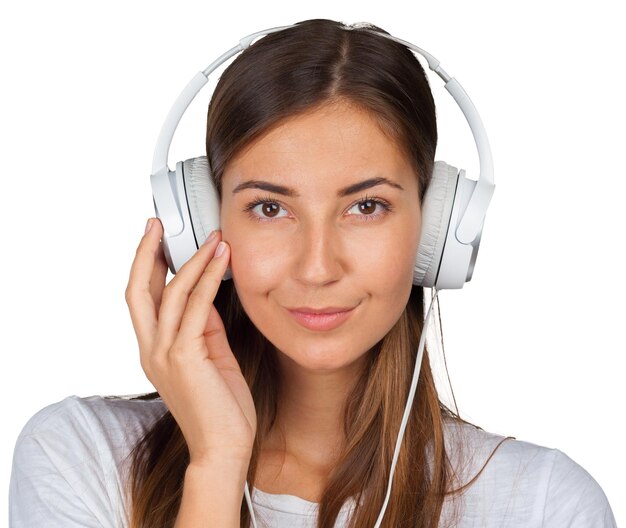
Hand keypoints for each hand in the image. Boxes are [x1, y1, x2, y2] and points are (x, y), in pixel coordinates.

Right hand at [125, 218, 255, 464]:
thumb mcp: (212, 357)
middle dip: (146, 253)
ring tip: (214, 239)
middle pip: (137, 291)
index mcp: (154, 350)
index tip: (157, 240)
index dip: (146, 267)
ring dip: (192, 261)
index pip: (142, 300)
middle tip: (158, 223)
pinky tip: (220, 262)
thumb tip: (206, 296)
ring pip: (169, 294)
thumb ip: (204, 327)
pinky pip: (194, 309)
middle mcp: (151, 350)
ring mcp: (164, 354)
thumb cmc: (221, 406)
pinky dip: (207, 281)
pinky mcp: (185, 358)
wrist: (224, 447)